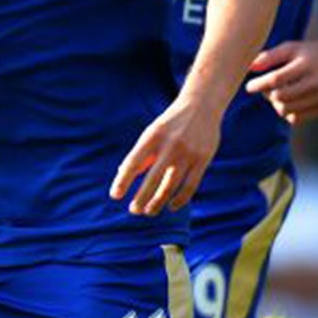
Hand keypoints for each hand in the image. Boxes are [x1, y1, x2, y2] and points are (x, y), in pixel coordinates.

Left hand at [110, 97, 220, 215]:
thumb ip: (141, 154)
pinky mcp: (203, 160)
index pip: (134, 163)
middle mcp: (170, 145)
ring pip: (170, 186)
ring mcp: (188, 154)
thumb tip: (123, 175)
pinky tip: (171, 206)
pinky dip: (180, 199)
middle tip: (133, 211)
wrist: (202, 106)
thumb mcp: (152, 133)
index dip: (123, 180)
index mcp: (152, 137)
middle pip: (152, 179)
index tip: (115, 195)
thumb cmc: (171, 124)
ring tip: (149, 212)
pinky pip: (190, 186)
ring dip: (158, 202)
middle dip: (141, 198)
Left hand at [245, 38, 317, 124]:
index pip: (276, 79)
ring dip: (276, 104)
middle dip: (267, 95)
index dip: (259, 84)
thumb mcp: (290, 48)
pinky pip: (296, 118)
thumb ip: (269, 57)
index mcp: (306, 65)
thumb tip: (249, 68)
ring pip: (286, 110)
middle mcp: (316, 83)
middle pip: (280, 97)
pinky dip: (287, 112)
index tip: (249, 87)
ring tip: (277, 94)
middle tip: (265, 89)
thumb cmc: (310, 52)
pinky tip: (289, 101)